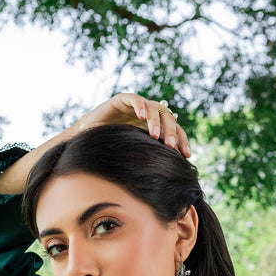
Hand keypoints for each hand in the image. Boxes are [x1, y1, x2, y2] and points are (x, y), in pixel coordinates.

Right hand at [74, 93, 190, 157]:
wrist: (88, 135)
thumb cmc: (110, 146)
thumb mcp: (134, 153)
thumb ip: (149, 157)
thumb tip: (168, 175)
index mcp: (155, 126)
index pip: (174, 130)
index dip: (182, 141)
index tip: (186, 155)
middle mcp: (149, 114)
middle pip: (168, 118)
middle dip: (171, 132)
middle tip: (170, 146)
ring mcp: (137, 106)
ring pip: (154, 108)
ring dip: (155, 122)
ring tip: (154, 135)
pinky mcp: (123, 99)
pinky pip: (135, 100)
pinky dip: (140, 107)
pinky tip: (141, 117)